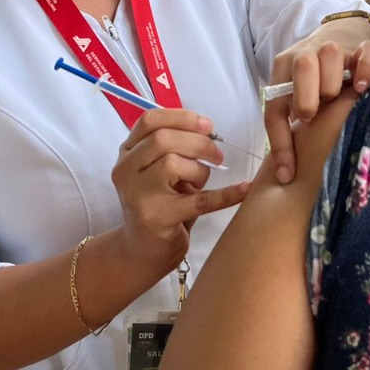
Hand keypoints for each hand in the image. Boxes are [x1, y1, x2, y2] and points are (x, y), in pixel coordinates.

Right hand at [111, 110, 249, 278]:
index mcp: (127, 153)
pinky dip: (226, 194)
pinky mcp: (156, 218)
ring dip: (200, 170)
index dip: (182, 117)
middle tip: (218, 155)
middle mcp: (125, 170)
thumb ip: (172, 146)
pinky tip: (244, 189)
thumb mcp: (156, 170)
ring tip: (203, 182)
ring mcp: (137, 195)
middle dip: (199, 142)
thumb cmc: (158, 203)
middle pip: (163, 139)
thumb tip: (207, 129)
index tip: (208, 125)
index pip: (150, 120)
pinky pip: (198, 200)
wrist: (141, 251)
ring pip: (173, 163)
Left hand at [266, 19, 369, 184]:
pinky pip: (365, 54)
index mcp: (282, 72)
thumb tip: (285, 176)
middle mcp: (305, 55)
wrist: (340, 39)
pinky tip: (363, 88)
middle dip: (306, 97)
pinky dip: (365, 70)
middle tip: (312, 117)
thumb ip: (291, 126)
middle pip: (302, 67)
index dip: (279, 143)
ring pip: (331, 54)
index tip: (287, 174)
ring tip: (339, 100)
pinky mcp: (361, 47)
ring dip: (333, 82)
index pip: (275, 106)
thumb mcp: (296, 100)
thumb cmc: (314, 84)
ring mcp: (333, 48)